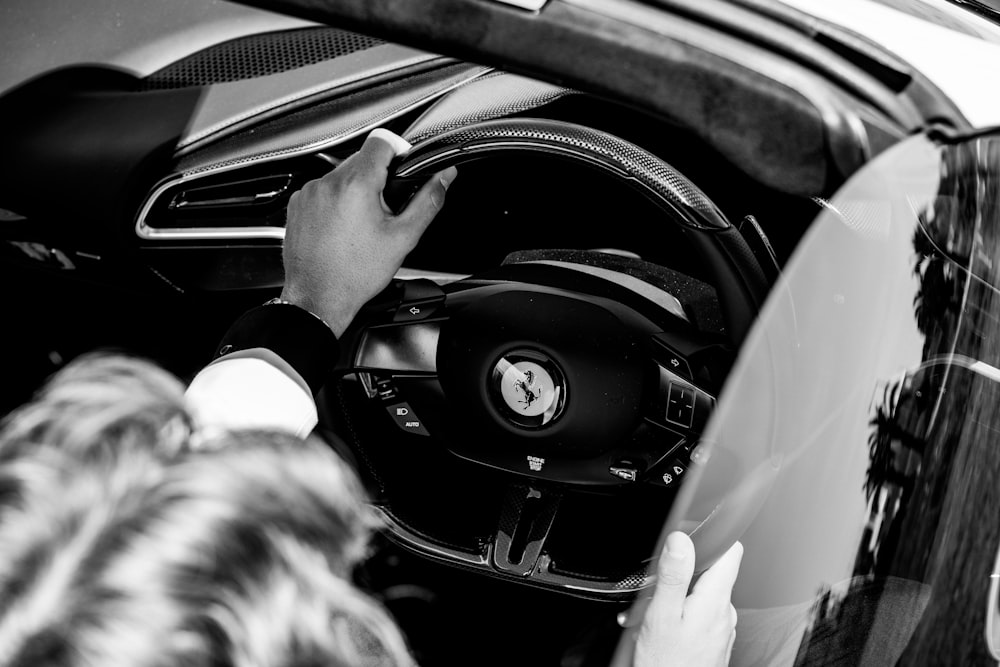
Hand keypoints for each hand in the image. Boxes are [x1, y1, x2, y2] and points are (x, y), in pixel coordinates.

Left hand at [280, 130, 457, 335]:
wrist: (319, 299)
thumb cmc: (356, 274)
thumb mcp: (403, 238)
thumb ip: (428, 201)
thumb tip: (444, 178)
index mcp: (356, 185)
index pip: (381, 141)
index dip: (398, 151)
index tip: (401, 169)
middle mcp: (328, 183)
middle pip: (361, 159)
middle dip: (377, 179)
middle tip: (383, 211)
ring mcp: (309, 193)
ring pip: (341, 175)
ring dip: (354, 191)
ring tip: (360, 225)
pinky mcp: (297, 205)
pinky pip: (322, 190)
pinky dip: (334, 202)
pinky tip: (341, 229)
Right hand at [633, 533, 742, 666]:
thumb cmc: (668, 664)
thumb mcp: (662, 615)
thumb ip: (673, 575)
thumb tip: (681, 540)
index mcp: (715, 600)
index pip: (731, 552)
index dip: (713, 536)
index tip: (693, 534)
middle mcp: (725, 613)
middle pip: (711, 574)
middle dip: (682, 574)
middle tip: (657, 588)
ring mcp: (722, 630)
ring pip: (702, 596)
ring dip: (678, 598)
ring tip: (652, 616)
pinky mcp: (714, 643)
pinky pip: (699, 617)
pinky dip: (680, 616)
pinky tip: (661, 630)